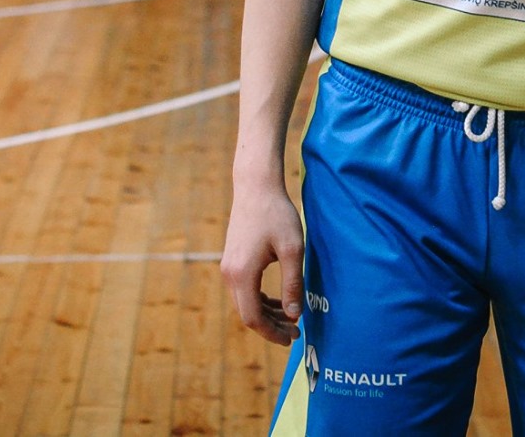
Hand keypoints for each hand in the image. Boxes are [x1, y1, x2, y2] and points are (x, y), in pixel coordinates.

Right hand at [221, 180, 304, 343]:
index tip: (292, 338)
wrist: (256, 187)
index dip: (272, 333)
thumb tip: (293, 316)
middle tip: (295, 332)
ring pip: (245, 303)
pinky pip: (244, 290)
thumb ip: (292, 284)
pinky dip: (260, 300)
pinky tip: (278, 301)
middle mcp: (230, 274)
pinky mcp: (232, 260)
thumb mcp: (292, 250)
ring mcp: (228, 267)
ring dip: (267, 314)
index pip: (253, 318)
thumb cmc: (277, 215)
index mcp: (242, 275)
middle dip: (271, 326)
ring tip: (290, 318)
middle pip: (247, 314)